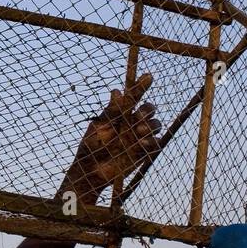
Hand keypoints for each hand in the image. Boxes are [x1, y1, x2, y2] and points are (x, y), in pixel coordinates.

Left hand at [59, 73, 160, 205]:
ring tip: (139, 131)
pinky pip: (155, 142)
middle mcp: (132, 122)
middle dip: (148, 109)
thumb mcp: (99, 127)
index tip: (148, 76)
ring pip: (155, 124)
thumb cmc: (91, 146)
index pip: (133, 96)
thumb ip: (111, 112)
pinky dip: (152, 141)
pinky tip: (142, 143)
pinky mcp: (143, 151)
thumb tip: (117, 91)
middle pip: (149, 109)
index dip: (141, 85)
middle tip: (139, 116)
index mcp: (120, 113)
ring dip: (151, 125)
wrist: (91, 171)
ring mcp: (139, 136)